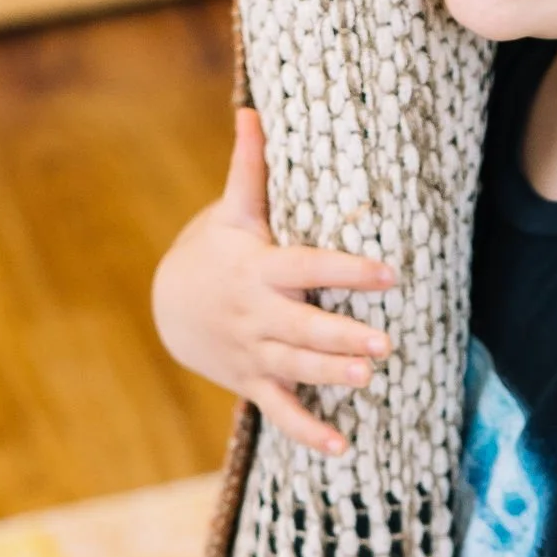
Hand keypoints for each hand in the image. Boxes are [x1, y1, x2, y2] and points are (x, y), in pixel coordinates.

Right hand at [150, 110, 395, 457]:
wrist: (168, 307)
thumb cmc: (215, 250)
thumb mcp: (230, 213)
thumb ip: (249, 169)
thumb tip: (253, 109)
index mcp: (259, 270)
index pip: (308, 268)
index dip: (346, 270)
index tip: (388, 272)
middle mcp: (257, 315)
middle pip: (303, 328)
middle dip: (341, 337)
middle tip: (384, 344)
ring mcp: (254, 354)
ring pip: (296, 368)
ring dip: (331, 376)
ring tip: (368, 378)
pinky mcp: (253, 382)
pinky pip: (281, 411)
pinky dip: (308, 433)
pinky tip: (342, 447)